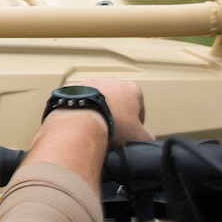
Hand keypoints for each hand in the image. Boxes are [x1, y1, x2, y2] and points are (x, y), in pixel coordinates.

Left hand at [24, 78, 151, 190]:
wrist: (82, 119)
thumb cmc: (113, 125)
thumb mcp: (138, 136)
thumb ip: (148, 138)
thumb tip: (148, 141)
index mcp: (131, 89)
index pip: (139, 106)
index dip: (136, 122)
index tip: (130, 132)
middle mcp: (112, 80)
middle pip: (117, 100)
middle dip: (115, 114)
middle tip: (111, 130)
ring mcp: (91, 81)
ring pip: (97, 98)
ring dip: (97, 110)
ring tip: (94, 128)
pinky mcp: (73, 87)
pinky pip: (79, 100)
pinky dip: (81, 109)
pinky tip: (80, 122)